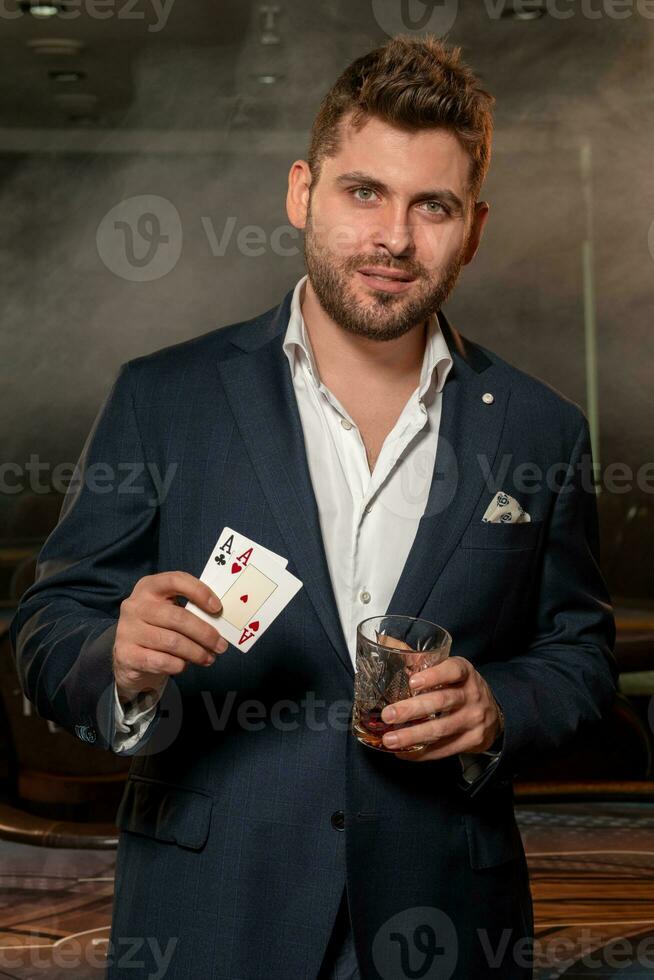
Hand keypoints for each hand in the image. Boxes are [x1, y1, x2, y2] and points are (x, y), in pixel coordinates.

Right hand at [113, 571, 226, 703]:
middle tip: (221, 645)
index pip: (175, 580)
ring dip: (196, 652)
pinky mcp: (126, 654)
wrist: (130, 657)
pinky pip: (161, 661)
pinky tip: (185, 665)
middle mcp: (135, 605)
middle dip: (204, 633)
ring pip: (172, 642)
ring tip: (209, 658)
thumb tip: (220, 620)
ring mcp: (127, 630)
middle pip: (177, 617)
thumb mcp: (170, 611)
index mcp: (149, 587)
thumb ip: (190, 610)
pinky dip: (178, 665)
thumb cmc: (159, 628)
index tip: (217, 608)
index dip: (199, 592)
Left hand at [379, 656, 503, 760]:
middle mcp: (472, 694)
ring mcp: (474, 719)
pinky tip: (404, 753)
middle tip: (388, 715)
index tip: (412, 682)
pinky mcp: (473, 741)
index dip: (434, 675)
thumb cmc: (461, 687)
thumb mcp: (448, 670)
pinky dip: (423, 753)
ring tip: (389, 739)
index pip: (453, 670)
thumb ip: (420, 659)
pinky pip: (445, 749)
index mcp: (465, 672)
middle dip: (413, 709)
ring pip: (442, 729)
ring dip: (413, 736)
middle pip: (442, 701)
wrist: (495, 714)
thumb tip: (385, 640)